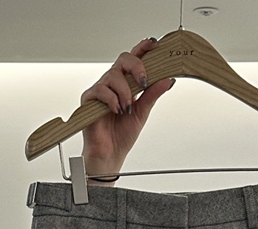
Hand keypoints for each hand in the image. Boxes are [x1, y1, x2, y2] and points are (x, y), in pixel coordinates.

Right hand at [80, 38, 175, 183]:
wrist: (110, 154)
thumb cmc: (122, 134)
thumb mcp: (143, 112)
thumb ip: (153, 94)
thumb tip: (168, 79)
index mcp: (126, 83)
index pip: (134, 59)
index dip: (143, 48)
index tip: (155, 45)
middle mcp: (113, 83)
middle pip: (123, 59)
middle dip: (136, 67)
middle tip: (143, 82)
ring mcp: (101, 90)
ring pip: (113, 75)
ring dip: (125, 92)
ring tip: (127, 108)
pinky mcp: (89, 99)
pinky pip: (101, 90)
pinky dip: (112, 99)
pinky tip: (117, 110)